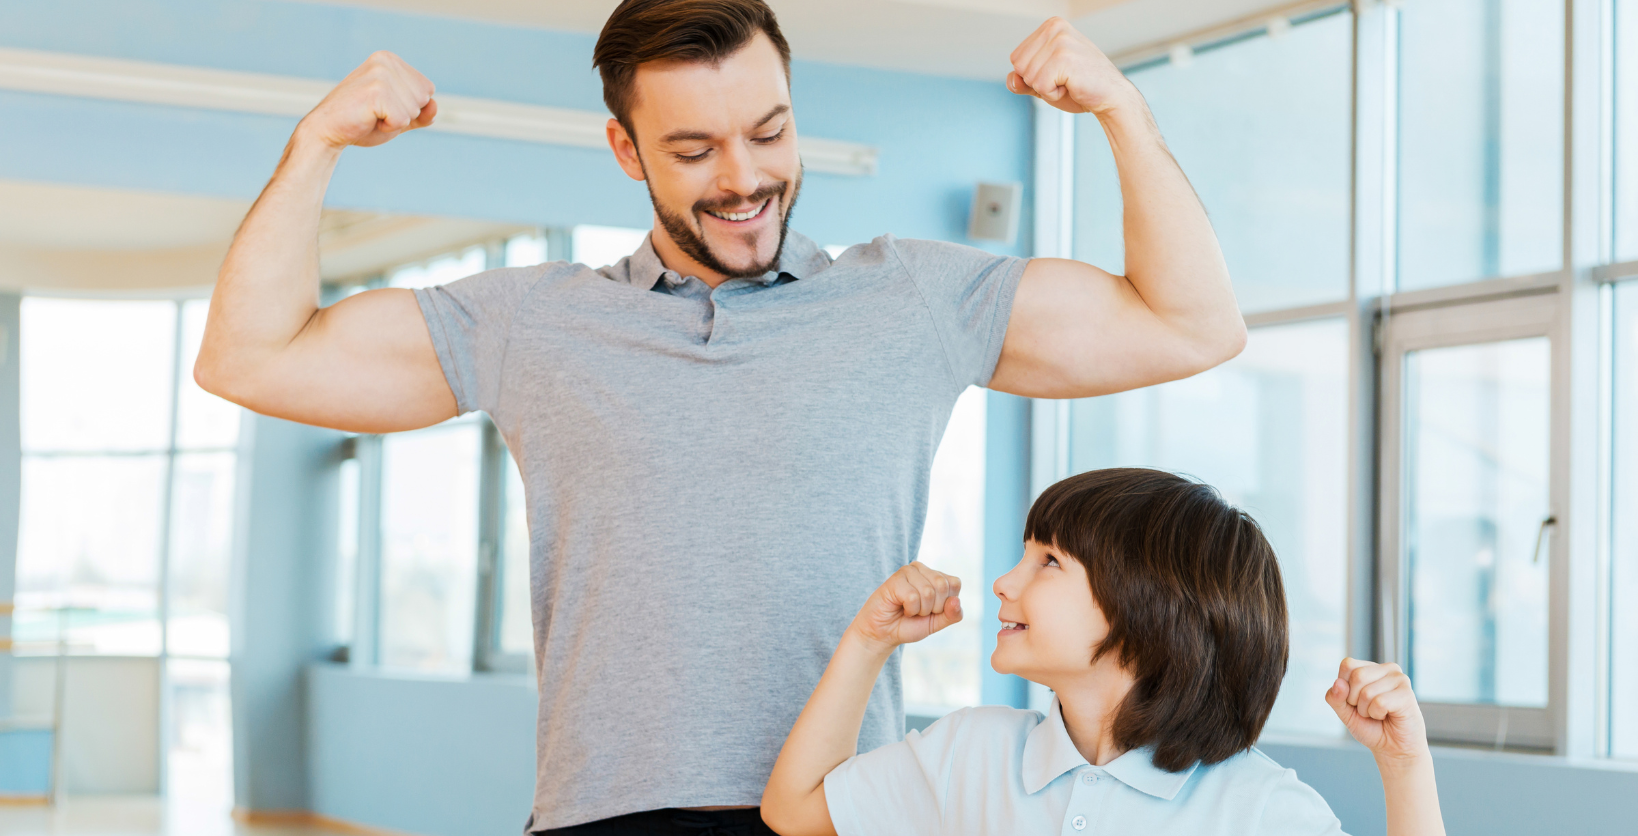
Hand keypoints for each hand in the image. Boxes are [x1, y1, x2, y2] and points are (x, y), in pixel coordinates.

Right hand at [296, 51, 436, 149]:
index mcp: (391, 60)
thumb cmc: (362, 122)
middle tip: (376, 113)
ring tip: (371, 115)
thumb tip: (435, 106)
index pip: (427, 89)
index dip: (410, 107)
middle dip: (404, 114)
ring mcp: (380, 74)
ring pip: (414, 110)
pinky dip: (388, 127)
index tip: (384, 107)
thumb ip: (421, 113)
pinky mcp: (376, 91)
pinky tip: (368, 119)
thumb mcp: (399, 117)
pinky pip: (402, 120)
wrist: (327, 130)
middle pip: (424, 98)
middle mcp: (386, 61)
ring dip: (395, 121)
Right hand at [848, 562, 962, 652]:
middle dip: (933, 607)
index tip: (932, 610)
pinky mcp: (895, 579)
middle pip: (942, 585)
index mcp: (936, 576)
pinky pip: (913, 597)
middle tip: (919, 611)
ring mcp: (908, 571)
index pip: (954, 583)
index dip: (946, 604)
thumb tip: (956, 601)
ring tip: (909, 610)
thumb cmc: (910, 625)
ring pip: (928, 591)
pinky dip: (910, 610)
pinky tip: (900, 607)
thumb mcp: (937, 623)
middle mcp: (923, 569)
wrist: (884, 634)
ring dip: (920, 610)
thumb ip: (952, 615)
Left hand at [1006, 17, 1136, 115]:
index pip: (1016, 58)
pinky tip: (1072, 86)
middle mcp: (1054, 28)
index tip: (1057, 74)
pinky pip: (1040, 86)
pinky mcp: (1064, 58)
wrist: (1111, 97)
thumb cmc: (1079, 87)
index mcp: (1050, 26)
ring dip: (1046, 89)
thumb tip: (1012, 79)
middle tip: (1064, 79)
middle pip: (1018, 67)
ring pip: (1028, 77)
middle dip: (1037, 82)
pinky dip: (1053, 94)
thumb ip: (1023, 80)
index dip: (1033, 75)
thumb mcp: (1044, 81)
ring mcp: (1060, 41)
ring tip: (1069, 82)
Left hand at [1326, 658, 1431, 768]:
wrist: (1393, 749)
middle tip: (1368, 710)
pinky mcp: (1407, 694)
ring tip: (1379, 714)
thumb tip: (1338, 683)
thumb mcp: (1345, 712)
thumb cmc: (1370, 727)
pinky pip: (1379, 702)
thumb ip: (1335, 697)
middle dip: (1355, 700)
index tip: (1355, 700)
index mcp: (1371, 668)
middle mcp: (1387, 669)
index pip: (1347, 665)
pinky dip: (1377, 714)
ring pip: (1367, 691)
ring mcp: (1399, 679)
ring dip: (1367, 710)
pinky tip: (1388, 716)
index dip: (1344, 687)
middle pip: (1357, 676)